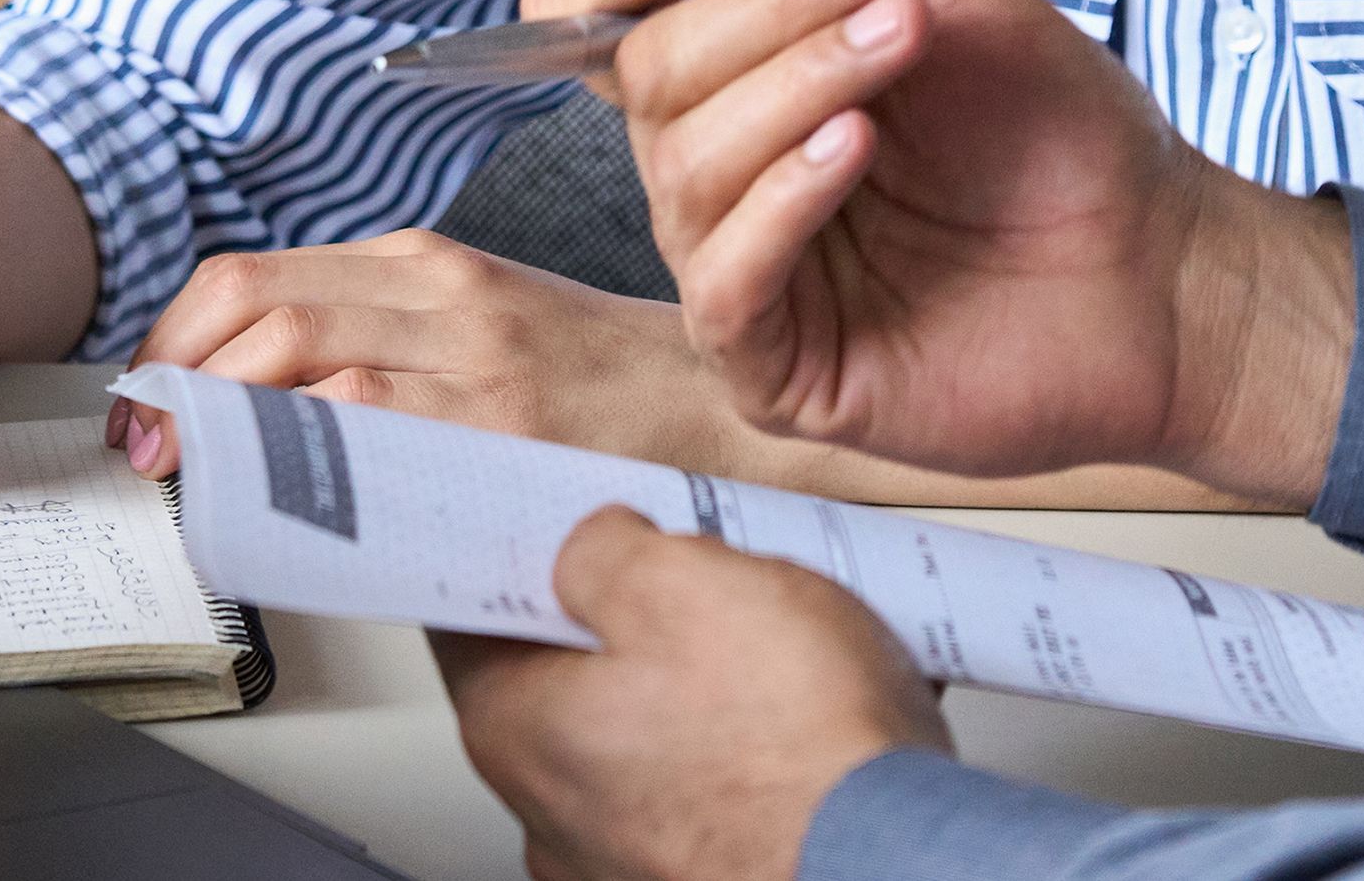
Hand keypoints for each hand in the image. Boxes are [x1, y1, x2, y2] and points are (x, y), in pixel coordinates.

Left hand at [109, 232, 740, 478]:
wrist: (724, 414)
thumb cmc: (606, 385)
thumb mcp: (485, 326)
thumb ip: (381, 339)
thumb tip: (248, 400)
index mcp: (428, 265)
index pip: (250, 277)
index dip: (170, 340)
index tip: (144, 397)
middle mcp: (443, 295)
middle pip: (252, 305)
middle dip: (171, 378)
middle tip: (144, 441)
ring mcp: (472, 359)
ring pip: (297, 357)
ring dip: (216, 421)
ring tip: (191, 473)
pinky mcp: (502, 424)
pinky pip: (366, 424)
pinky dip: (295, 453)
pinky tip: (270, 493)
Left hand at [435, 507, 943, 880]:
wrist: (899, 866)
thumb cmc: (797, 750)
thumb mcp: (682, 581)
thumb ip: (604, 549)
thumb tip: (592, 544)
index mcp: (520, 731)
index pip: (464, 619)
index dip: (503, 553)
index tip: (536, 518)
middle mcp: (553, 816)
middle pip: (560, 677)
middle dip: (621, 615)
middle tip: (691, 568)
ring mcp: (625, 861)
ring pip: (642, 732)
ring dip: (694, 681)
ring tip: (773, 641)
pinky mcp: (703, 875)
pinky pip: (706, 784)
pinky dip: (744, 742)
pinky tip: (805, 711)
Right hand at [525, 0, 1357, 497]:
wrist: (1159, 259)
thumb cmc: (1048, 124)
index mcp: (731, 80)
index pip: (599, 14)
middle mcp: (715, 174)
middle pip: (647, 76)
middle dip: (760, 11)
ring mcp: (741, 275)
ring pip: (685, 168)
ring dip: (793, 84)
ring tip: (899, 41)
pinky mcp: (778, 372)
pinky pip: (726, 284)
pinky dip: (782, 199)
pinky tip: (854, 147)